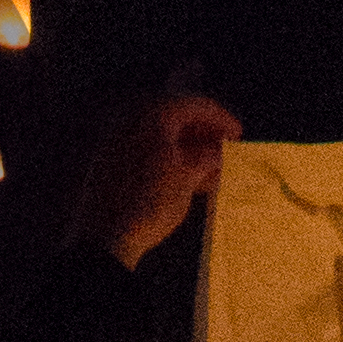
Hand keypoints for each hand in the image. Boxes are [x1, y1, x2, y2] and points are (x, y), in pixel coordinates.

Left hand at [69, 91, 242, 271]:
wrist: (105, 236)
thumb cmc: (149, 201)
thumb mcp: (188, 177)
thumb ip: (208, 157)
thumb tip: (217, 152)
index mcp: (153, 112)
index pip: (196, 105)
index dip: (222, 119)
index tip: (238, 135)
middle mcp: (133, 116)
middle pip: (178, 118)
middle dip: (204, 137)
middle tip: (225, 153)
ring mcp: (119, 136)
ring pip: (164, 136)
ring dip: (189, 150)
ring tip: (212, 172)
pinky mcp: (112, 158)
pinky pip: (149, 149)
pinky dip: (171, 159)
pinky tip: (188, 179)